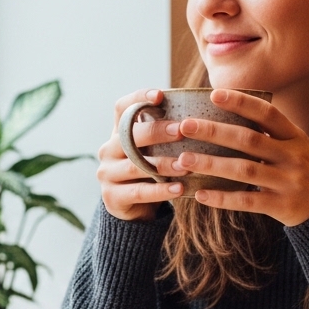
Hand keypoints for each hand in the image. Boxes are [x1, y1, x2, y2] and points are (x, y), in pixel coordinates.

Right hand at [97, 89, 186, 220]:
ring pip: (135, 166)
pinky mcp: (112, 197)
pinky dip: (160, 190)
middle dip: (156, 131)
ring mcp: (107, 174)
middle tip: (181, 130)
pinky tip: (180, 189)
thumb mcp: (154, 151)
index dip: (138, 98)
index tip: (160, 96)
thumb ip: (165, 135)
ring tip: (186, 164)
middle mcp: (108, 150)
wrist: (135, 211)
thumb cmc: (151, 173)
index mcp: (118, 133)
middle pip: (129, 135)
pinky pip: (138, 192)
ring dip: (163, 164)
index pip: (122, 108)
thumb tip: (200, 115)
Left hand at [165, 89, 308, 226]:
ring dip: (211, 163)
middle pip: (248, 140)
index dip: (241, 102)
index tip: (214, 94)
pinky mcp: (282, 206)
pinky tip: (200, 194)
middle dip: (214, 131)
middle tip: (185, 126)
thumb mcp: (299, 148)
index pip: (267, 114)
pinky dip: (222, 198)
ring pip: (243, 170)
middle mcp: (292, 156)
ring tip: (183, 159)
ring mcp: (288, 182)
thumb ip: (272, 135)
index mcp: (296, 137)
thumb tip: (230, 117)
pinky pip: (247, 200)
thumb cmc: (308, 173)